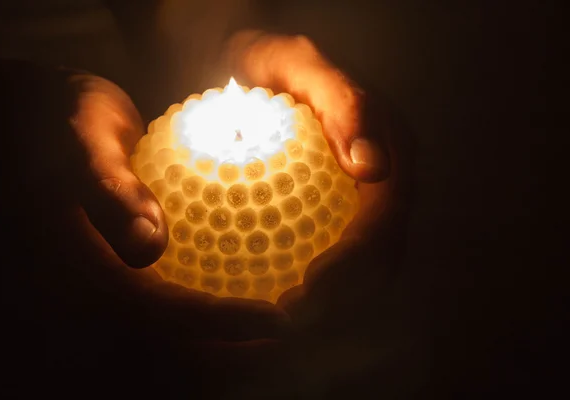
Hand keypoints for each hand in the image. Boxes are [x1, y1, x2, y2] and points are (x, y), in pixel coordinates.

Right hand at [0, 60, 289, 374]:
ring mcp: (121, 290)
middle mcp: (103, 295)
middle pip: (178, 348)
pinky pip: (184, 305)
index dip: (221, 326)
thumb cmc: (68, 124)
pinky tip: (271, 288)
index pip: (160, 316)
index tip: (280, 321)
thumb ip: (106, 189)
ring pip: (182, 338)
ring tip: (294, 322)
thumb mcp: (82, 140)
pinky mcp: (137, 279)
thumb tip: (148, 247)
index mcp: (87, 274)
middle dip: (238, 351)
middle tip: (298, 331)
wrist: (53, 125)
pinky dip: (225, 310)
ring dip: (237, 342)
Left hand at [222, 32, 411, 382]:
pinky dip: (308, 288)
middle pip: (379, 261)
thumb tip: (374, 168)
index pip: (385, 223)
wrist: (258, 72)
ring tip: (275, 322)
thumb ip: (343, 104)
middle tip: (286, 320)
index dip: (357, 264)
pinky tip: (267, 300)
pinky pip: (331, 261)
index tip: (308, 287)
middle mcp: (388, 189)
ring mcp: (365, 207)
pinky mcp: (338, 218)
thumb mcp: (299, 64)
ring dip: (326, 307)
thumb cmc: (275, 67)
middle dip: (342, 301)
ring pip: (361, 274)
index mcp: (394, 155)